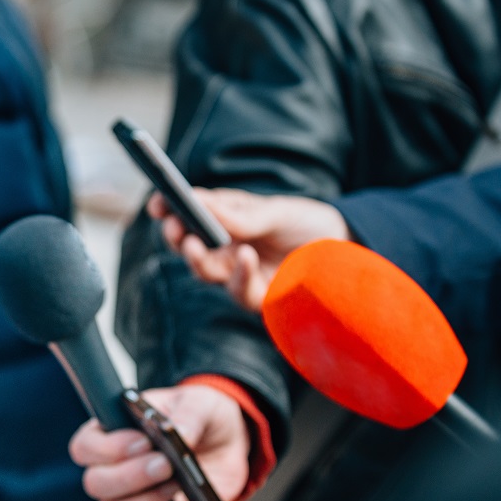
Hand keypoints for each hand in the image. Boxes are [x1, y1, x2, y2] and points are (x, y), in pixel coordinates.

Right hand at [68, 383, 249, 500]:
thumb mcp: (200, 403)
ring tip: (176, 486)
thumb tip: (179, 433)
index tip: (143, 441)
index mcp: (114, 433)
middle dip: (130, 477)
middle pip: (95, 485)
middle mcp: (116, 469)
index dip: (106, 449)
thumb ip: (189, 414)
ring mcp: (134, 500)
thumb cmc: (201, 417)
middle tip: (165, 465)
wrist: (229, 444)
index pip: (85, 447)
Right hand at [148, 188, 349, 311]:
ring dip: (196, 258)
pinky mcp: (257, 296)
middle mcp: (225, 248)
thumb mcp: (275, 211)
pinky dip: (238, 274)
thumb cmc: (304, 222)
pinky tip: (244, 257)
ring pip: (205, 271)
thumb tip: (201, 205)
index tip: (157, 204)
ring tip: (195, 243)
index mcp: (224, 220)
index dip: (169, 209)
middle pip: (188, 246)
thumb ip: (241, 216)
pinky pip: (238, 291)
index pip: (188, 215)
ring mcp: (238, 273)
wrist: (343, 248)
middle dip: (175, 237)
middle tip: (173, 227)